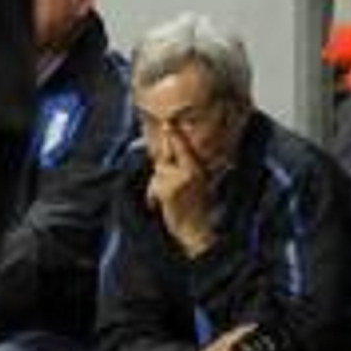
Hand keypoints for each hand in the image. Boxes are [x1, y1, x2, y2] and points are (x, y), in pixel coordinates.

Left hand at [146, 137, 216, 255]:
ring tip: (170, 197)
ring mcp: (179, 180)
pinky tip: (165, 203)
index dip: (173, 133)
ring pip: (158, 173)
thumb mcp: (194, 181)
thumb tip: (169, 150)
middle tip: (174, 187)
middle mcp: (189, 171)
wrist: (195, 228)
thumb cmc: (194, 205)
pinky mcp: (169, 191)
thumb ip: (183, 166)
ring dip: (157, 185)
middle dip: (162, 169)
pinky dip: (154, 195)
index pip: (182, 145)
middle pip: (163, 160)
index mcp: (196, 167)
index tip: (168, 122)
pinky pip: (154, 186)